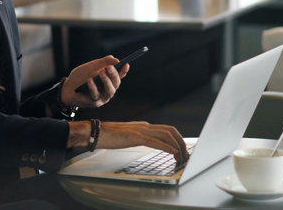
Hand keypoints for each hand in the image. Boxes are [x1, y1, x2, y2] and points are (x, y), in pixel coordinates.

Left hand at [61, 56, 128, 108]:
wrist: (67, 88)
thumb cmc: (80, 77)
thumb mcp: (91, 67)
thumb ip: (102, 62)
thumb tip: (115, 59)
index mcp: (109, 80)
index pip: (119, 76)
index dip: (123, 70)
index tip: (126, 64)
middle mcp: (108, 90)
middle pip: (116, 83)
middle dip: (114, 75)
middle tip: (110, 67)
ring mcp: (102, 97)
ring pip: (109, 90)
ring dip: (106, 81)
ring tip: (102, 72)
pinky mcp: (94, 103)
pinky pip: (95, 95)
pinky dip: (93, 87)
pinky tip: (90, 80)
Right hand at [68, 121, 188, 161]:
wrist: (96, 132)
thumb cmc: (109, 136)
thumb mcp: (128, 137)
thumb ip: (139, 138)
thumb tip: (149, 144)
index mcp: (144, 126)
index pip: (167, 130)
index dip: (177, 139)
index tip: (182, 150)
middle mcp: (145, 126)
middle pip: (171, 131)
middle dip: (181, 143)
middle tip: (186, 155)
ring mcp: (141, 130)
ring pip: (166, 135)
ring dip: (177, 146)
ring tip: (181, 157)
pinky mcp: (136, 137)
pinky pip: (156, 141)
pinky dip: (167, 147)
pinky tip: (173, 153)